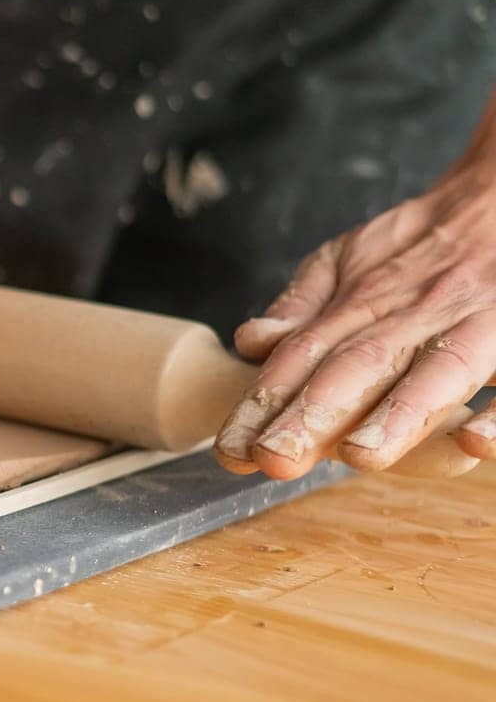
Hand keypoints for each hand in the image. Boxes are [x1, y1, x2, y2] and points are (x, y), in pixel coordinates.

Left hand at [214, 163, 495, 478]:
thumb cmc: (422, 243)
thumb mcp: (350, 257)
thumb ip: (302, 305)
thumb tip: (250, 341)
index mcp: (363, 302)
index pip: (303, 356)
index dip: (264, 402)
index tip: (230, 449)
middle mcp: (415, 314)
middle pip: (361, 367)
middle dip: (315, 414)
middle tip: (274, 459)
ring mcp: (477, 322)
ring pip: (438, 370)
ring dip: (399, 414)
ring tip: (360, 455)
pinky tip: (475, 443)